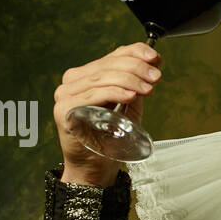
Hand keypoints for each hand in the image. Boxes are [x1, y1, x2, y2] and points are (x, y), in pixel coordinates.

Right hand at [53, 42, 161, 185]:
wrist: (96, 167)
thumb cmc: (111, 138)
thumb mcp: (129, 106)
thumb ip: (137, 83)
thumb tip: (154, 61)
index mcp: (86, 76)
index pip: (111, 56)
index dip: (135, 52)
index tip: (155, 58)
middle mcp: (73, 81)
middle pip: (108, 66)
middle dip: (136, 68)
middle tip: (155, 76)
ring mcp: (65, 94)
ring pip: (102, 78)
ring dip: (130, 80)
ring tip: (148, 88)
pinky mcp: (65, 109)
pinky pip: (94, 95)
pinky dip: (115, 92)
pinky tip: (131, 95)